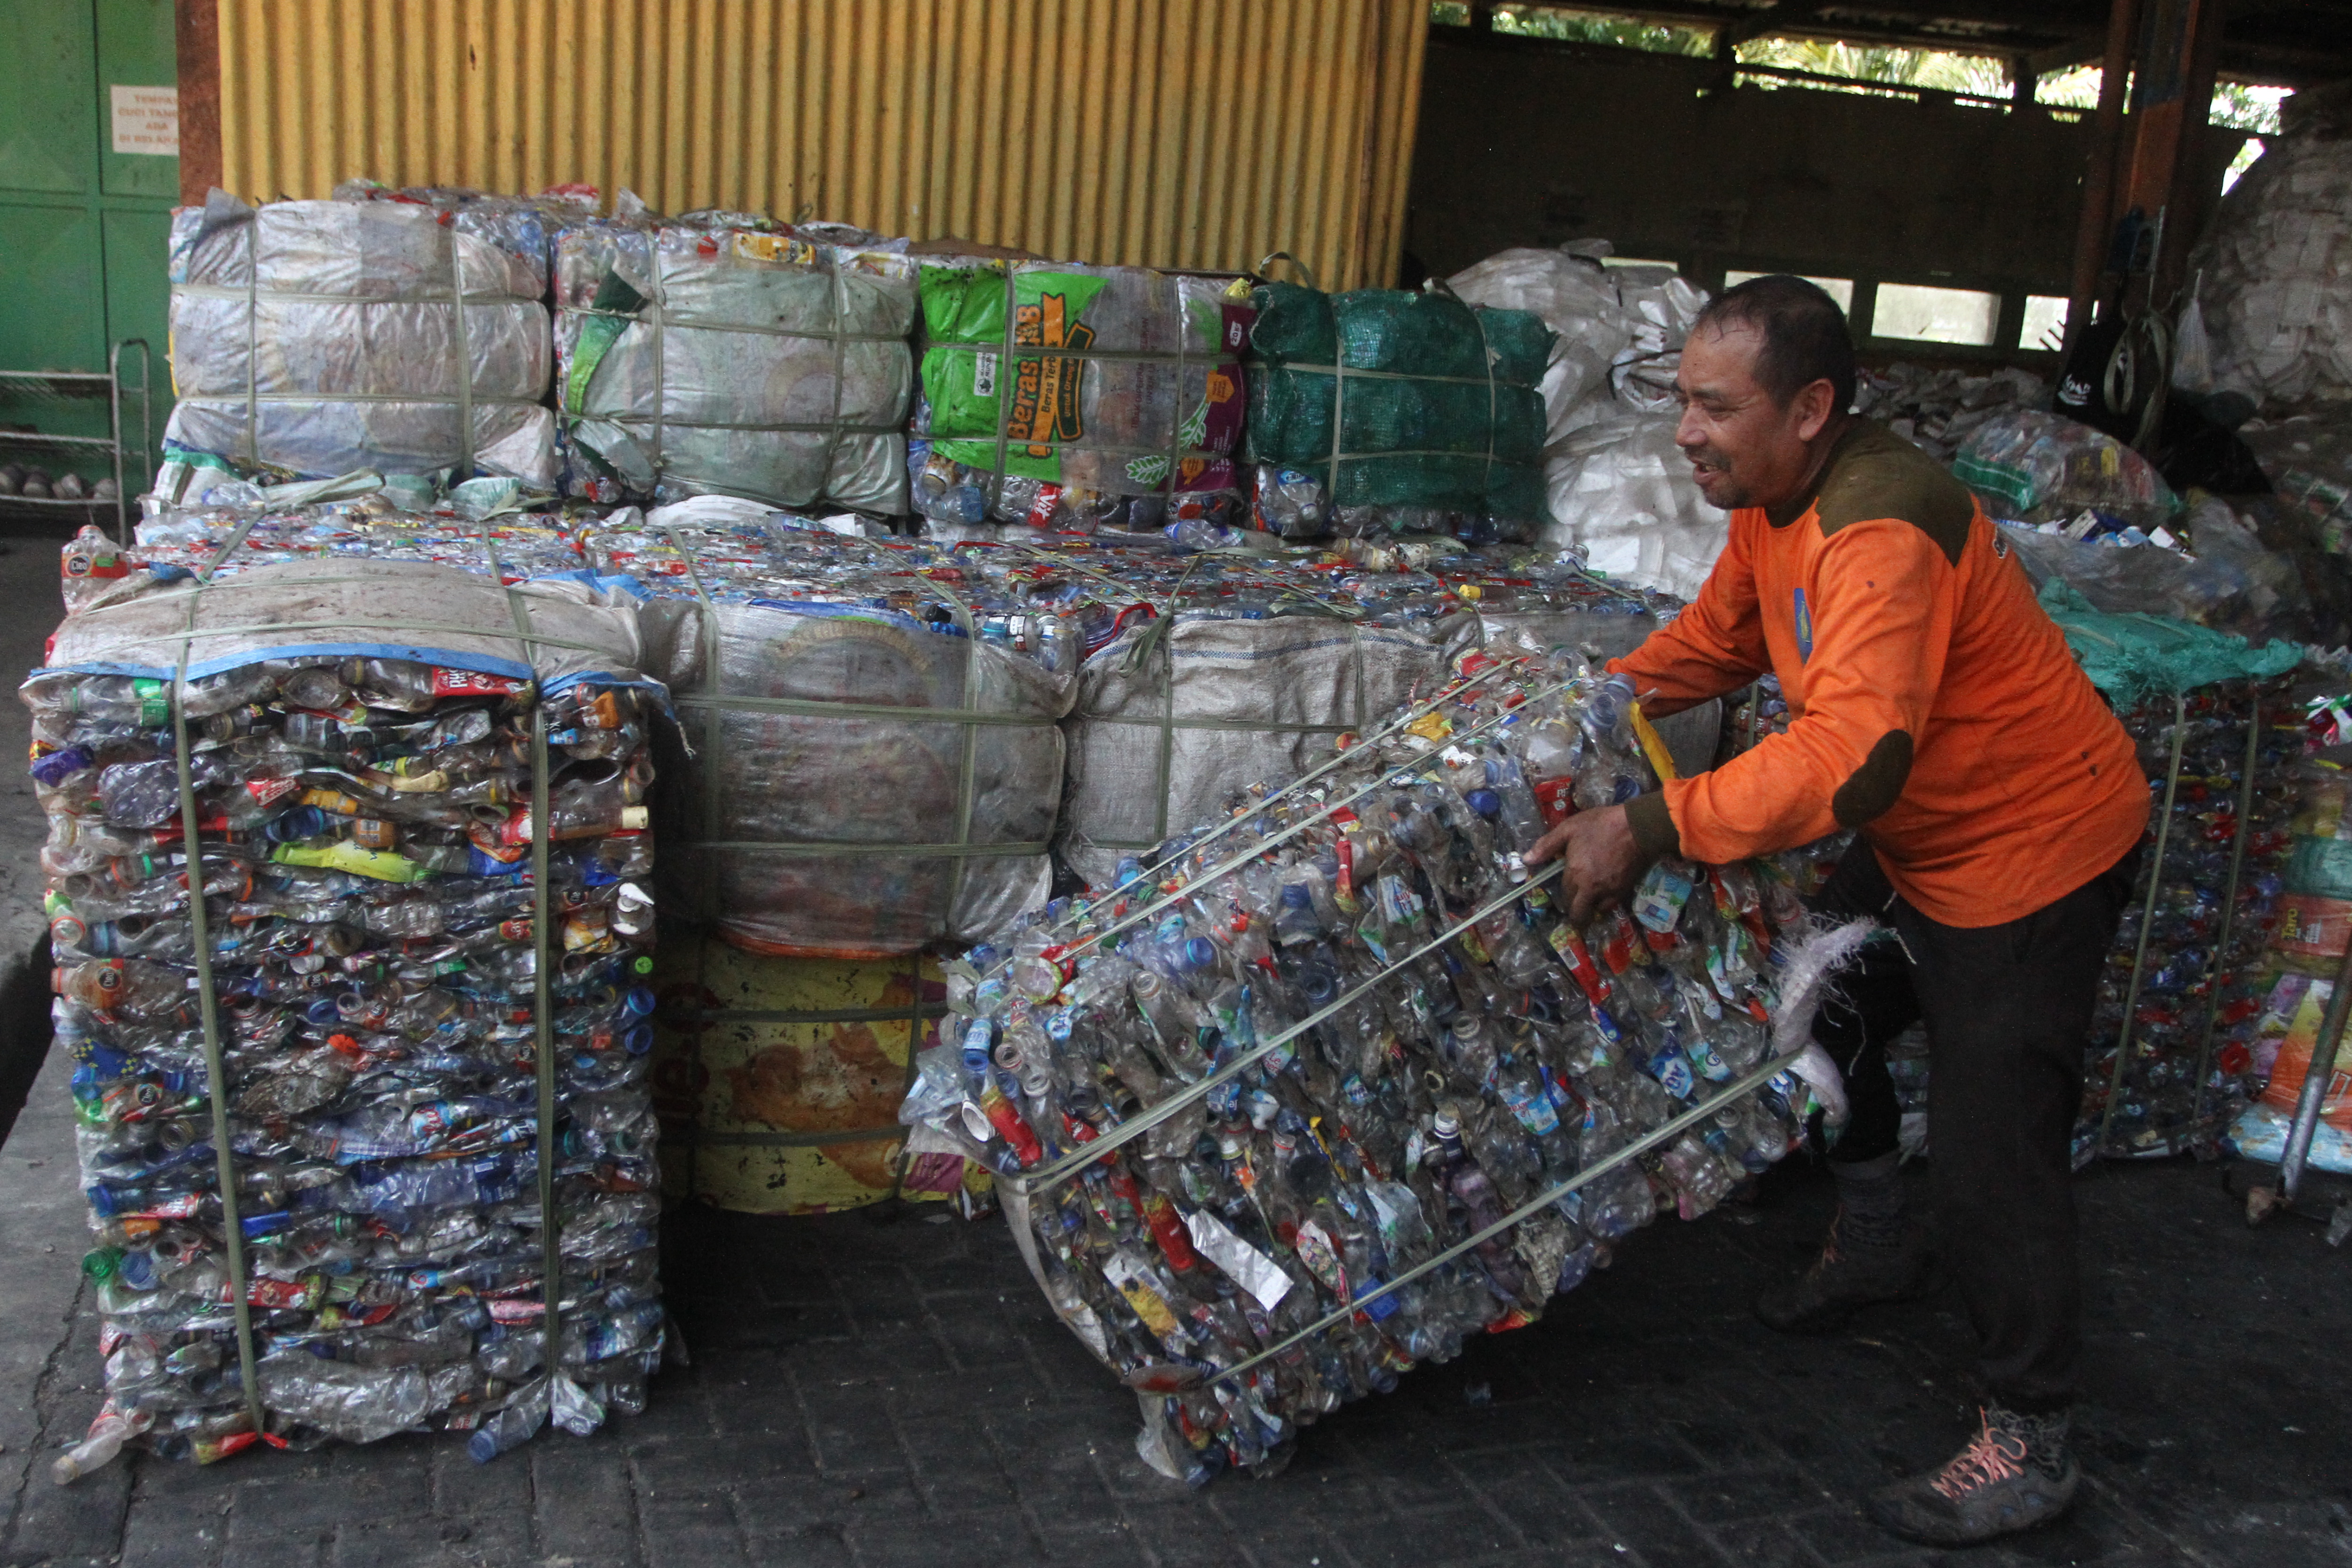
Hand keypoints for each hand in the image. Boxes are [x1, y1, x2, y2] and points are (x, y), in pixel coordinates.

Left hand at [1525, 804, 1649, 923]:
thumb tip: (1526, 860)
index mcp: (1576, 875)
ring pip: (1598, 911)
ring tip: (1591, 899)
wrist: (1638, 827)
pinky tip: (1606, 891)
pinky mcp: (1626, 889)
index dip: (1564, 897)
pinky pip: (1612, 904)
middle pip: (1580, 914)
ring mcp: (1610, 891)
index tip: (1565, 895)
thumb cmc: (1601, 825)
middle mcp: (1591, 888)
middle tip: (1575, 910)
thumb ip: (1547, 846)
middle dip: (1576, 916)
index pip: (1565, 896)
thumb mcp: (1569, 829)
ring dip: (1592, 908)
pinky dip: (1607, 902)